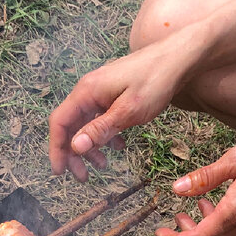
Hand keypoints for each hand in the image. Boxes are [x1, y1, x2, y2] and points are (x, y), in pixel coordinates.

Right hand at [48, 44, 193, 180]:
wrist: (178, 59)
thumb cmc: (155, 82)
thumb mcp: (128, 111)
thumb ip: (100, 129)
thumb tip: (75, 147)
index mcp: (87, 91)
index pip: (60, 123)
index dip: (57, 149)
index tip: (59, 172)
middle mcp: (89, 89)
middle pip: (70, 125)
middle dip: (73, 153)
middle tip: (83, 177)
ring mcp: (101, 90)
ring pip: (86, 123)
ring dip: (91, 147)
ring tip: (102, 166)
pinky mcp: (113, 93)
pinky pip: (100, 117)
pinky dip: (105, 135)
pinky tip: (118, 146)